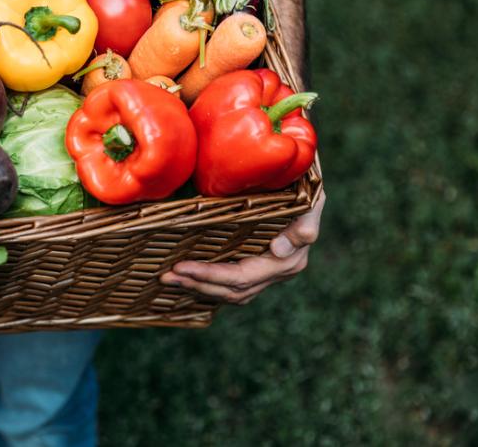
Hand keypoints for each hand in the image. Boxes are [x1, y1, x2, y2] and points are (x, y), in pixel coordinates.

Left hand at [160, 191, 324, 304]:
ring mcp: (267, 274)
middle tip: (166, 276)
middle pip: (232, 290)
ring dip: (198, 288)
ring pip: (230, 293)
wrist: (306, 185)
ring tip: (169, 279)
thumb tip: (279, 250)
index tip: (182, 267)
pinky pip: (230, 286)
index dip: (210, 275)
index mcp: (288, 261)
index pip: (242, 277)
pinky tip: (186, 280)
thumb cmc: (306, 189)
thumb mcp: (311, 201)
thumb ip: (304, 225)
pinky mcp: (257, 268)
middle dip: (197, 284)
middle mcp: (277, 273)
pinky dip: (207, 286)